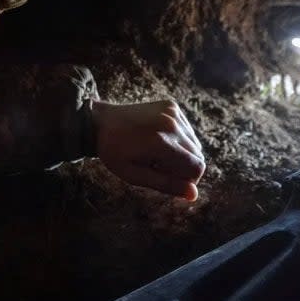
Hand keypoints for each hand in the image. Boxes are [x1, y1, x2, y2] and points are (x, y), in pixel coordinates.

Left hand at [91, 100, 205, 200]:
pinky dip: (178, 139)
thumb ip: (166, 184)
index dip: (188, 180)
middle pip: (198, 156)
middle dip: (183, 168)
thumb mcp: (134, 175)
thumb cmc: (115, 153)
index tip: (169, 180)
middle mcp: (171, 125)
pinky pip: (187, 130)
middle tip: (158, 167)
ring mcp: (172, 112)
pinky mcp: (172, 106)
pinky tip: (158, 139)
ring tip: (157, 154)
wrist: (101, 122)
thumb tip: (194, 195)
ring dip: (182, 154)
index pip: (197, 167)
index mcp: (161, 143)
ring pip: (195, 144)